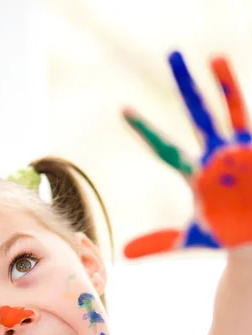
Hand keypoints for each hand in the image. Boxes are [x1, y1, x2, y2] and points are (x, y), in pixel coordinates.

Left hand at [123, 51, 251, 257]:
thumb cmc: (226, 235)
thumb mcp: (189, 241)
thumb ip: (157, 244)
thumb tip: (121, 255)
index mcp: (196, 173)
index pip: (164, 147)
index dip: (145, 129)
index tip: (123, 109)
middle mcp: (217, 155)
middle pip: (198, 114)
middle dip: (186, 87)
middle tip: (171, 54)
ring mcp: (242, 151)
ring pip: (233, 109)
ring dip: (225, 84)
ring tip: (212, 56)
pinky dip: (248, 114)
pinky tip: (236, 90)